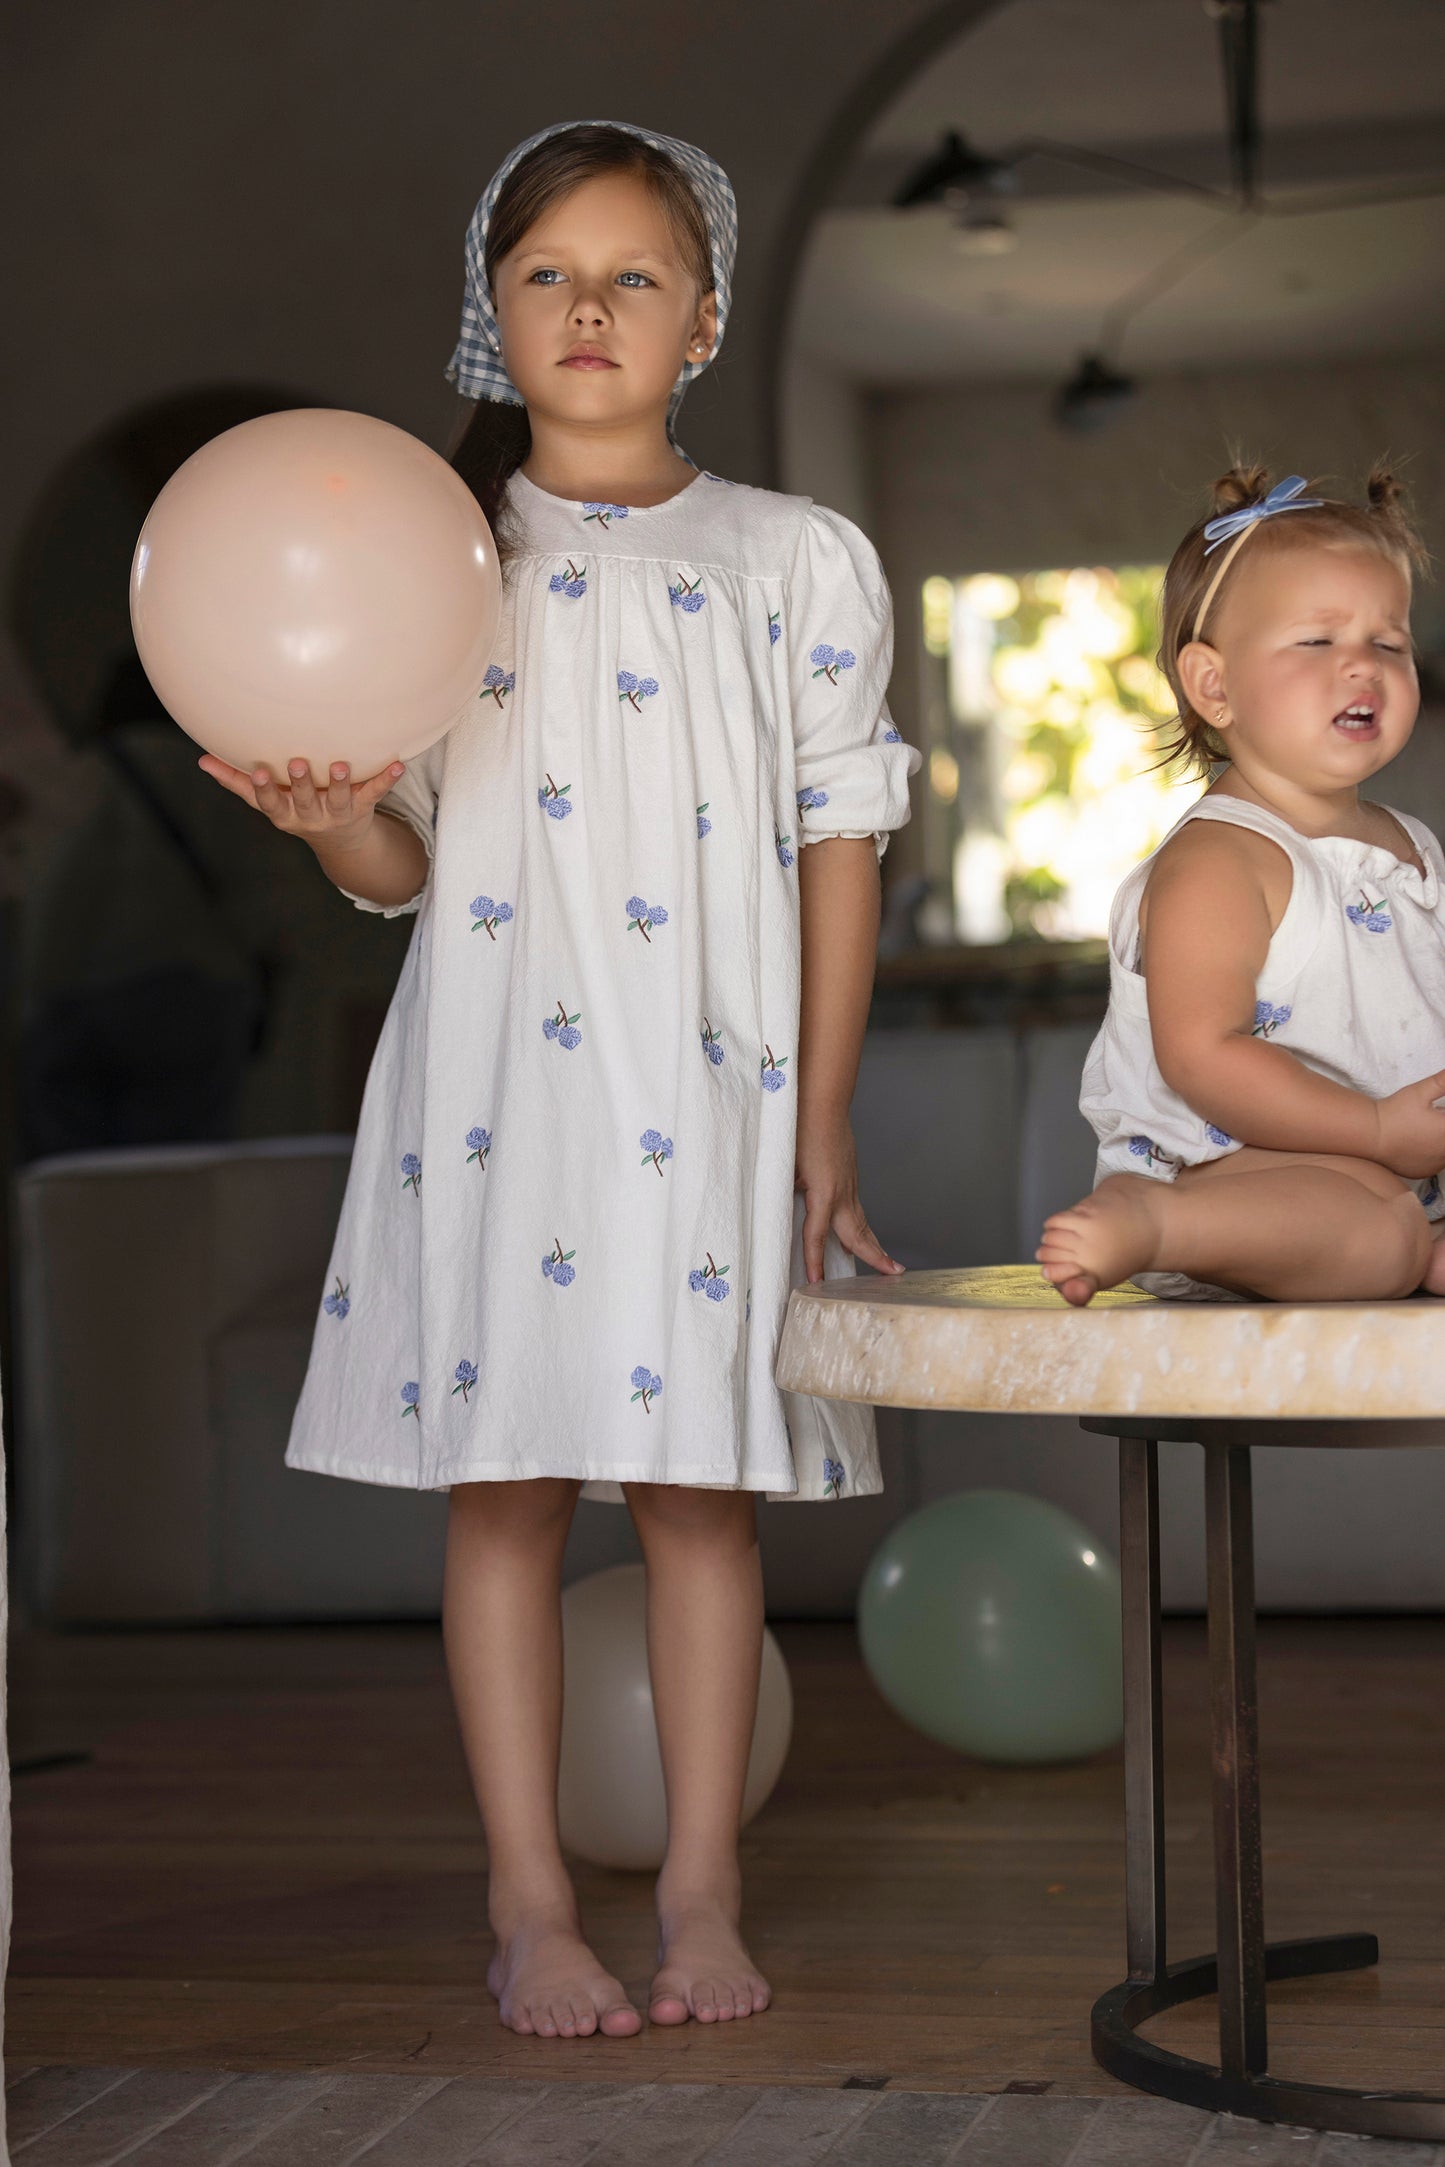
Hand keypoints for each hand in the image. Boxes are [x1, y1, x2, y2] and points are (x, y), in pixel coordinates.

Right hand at [197, 754, 404, 853]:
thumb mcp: (267, 802)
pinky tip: (398, 764)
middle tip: (297, 763)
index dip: (264, 789)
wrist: (342, 843)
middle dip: (302, 784)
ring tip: (341, 764)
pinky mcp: (364, 808)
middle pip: (306, 801)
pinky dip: (387, 779)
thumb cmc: (296, 810)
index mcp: (287, 814)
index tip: (258, 771)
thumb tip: (202, 759)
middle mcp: (312, 817)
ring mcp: (339, 814)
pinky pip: (377, 793)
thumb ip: (235, 781)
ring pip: (341, 800)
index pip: (271, 804)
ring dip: (342, 783)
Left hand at [794, 1107, 904, 1284]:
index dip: (814, 1261)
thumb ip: (785, 1192)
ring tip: (884, 1263)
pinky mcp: (849, 1175)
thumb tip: (783, 1211)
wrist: (821, 1102)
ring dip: (872, 1243)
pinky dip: (861, 1225)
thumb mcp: (784, 1166)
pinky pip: (856, 1207)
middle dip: (875, 1257)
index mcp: (823, 1194)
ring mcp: (849, 1183)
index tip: (816, 1282)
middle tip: (893, 1274)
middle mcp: (841, 1193)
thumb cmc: (800, 1130)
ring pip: (861, 1221)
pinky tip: (856, 1231)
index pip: (815, 1236)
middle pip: (858, 1234)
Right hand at [1372, 1068, 1444, 1177]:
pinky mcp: (1424, 1172)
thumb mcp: (1421, 1091)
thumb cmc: (1395, 1112)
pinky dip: (1433, 1154)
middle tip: (1431, 1118)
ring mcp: (1436, 1165)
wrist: (1370, 1134)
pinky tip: (1421, 1144)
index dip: (1442, 1116)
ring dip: (1440, 1141)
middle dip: (1441, 1126)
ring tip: (1425, 1129)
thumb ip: (1443, 1081)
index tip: (1436, 1112)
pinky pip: (1436, 1163)